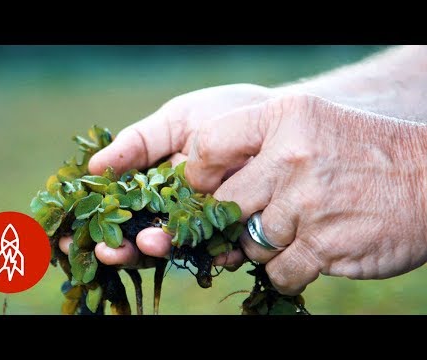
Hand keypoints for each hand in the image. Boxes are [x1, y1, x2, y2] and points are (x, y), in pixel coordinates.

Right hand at [59, 84, 276, 267]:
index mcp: (154, 185)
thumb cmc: (224, 114)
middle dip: (117, 248)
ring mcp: (203, 223)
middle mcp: (175, 209)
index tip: (67, 237)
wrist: (277, 118)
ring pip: (172, 247)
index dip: (91, 226)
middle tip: (103, 250)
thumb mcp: (176, 120)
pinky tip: (195, 250)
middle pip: (138, 237)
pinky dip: (206, 254)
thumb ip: (139, 143)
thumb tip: (92, 168)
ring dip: (152, 253)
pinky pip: (216, 249)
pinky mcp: (234, 233)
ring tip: (143, 244)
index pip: (115, 211)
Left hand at [185, 94, 426, 294]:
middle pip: (226, 203)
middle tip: (254, 219)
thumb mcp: (310, 123)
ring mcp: (307, 202)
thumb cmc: (361, 152)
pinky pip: (280, 271)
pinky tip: (307, 254)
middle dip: (234, 219)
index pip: (209, 143)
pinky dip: (287, 271)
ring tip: (296, 231)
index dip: (198, 173)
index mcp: (284, 118)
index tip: (207, 187)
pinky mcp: (325, 244)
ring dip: (266, 246)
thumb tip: (207, 190)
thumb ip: (259, 147)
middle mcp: (291, 155)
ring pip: (251, 243)